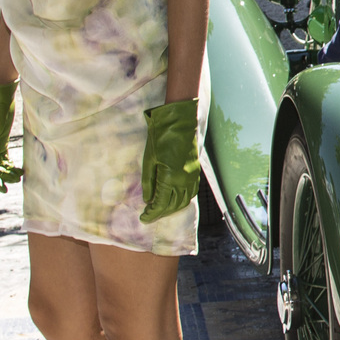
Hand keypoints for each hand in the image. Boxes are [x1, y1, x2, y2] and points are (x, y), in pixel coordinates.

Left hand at [139, 99, 200, 222]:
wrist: (181, 121)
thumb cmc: (162, 137)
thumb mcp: (149, 159)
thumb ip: (148, 181)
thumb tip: (147, 199)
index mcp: (170, 178)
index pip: (161, 205)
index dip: (152, 214)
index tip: (143, 219)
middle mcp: (184, 181)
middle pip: (173, 206)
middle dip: (161, 213)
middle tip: (149, 215)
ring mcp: (192, 177)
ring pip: (185, 201)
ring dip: (173, 208)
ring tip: (161, 209)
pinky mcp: (196, 172)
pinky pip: (191, 192)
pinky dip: (183, 199)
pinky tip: (175, 199)